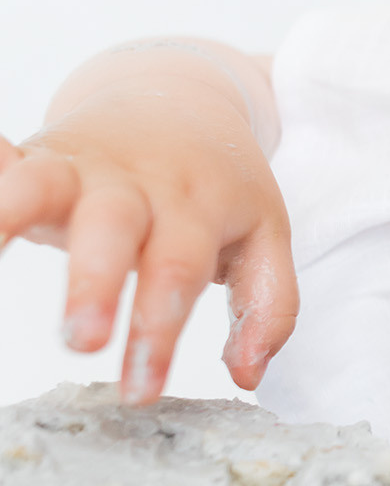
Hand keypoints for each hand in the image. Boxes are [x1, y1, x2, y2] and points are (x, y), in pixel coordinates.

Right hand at [0, 50, 296, 403]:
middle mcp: (134, 184)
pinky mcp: (35, 155)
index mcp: (193, 206)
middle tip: (82, 342)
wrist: (180, 94)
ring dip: (7, 216)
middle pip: (113, 226)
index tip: (141, 391)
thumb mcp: (264, 233)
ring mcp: (78, 165)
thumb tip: (247, 375)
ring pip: (40, 182)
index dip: (159, 331)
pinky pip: (3, 158)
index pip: (179, 270)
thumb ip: (267, 304)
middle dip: (95, 283)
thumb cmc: (218, 184)